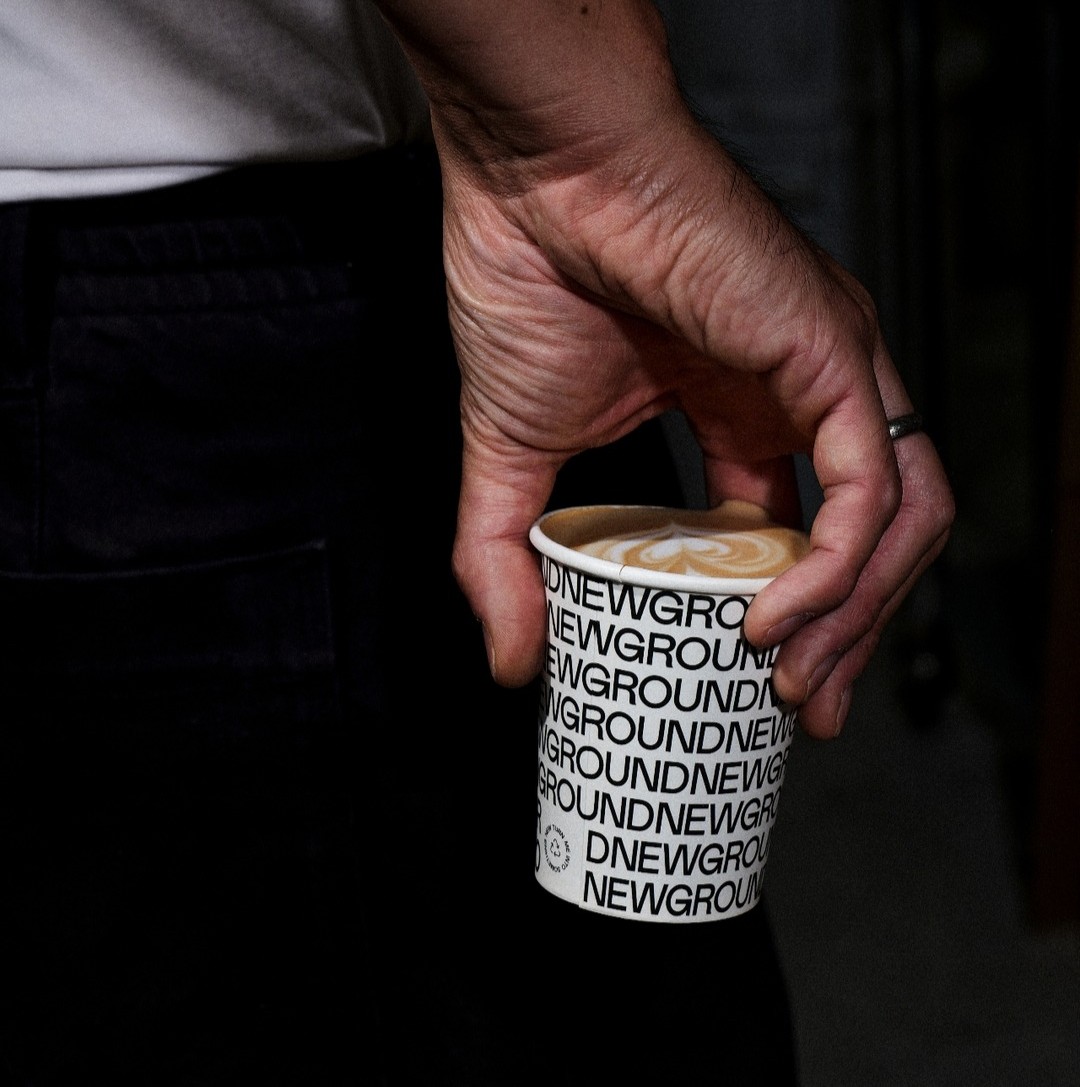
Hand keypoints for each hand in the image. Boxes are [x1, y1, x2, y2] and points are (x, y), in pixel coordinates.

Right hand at [379, 0, 954, 736]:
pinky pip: (871, 482)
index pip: (799, 531)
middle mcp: (799, 394)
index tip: (766, 682)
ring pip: (899, 517)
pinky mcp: (830, 350)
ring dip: (859, 614)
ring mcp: (826, 370)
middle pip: (868, 537)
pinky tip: (780, 619)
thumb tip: (511, 662)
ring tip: (796, 683)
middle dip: (846, 634)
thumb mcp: (508, 458)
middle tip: (801, 711)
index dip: (795, 613)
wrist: (535, 176)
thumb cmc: (526, 282)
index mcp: (739, 413)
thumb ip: (507, 560)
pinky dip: (839, 566)